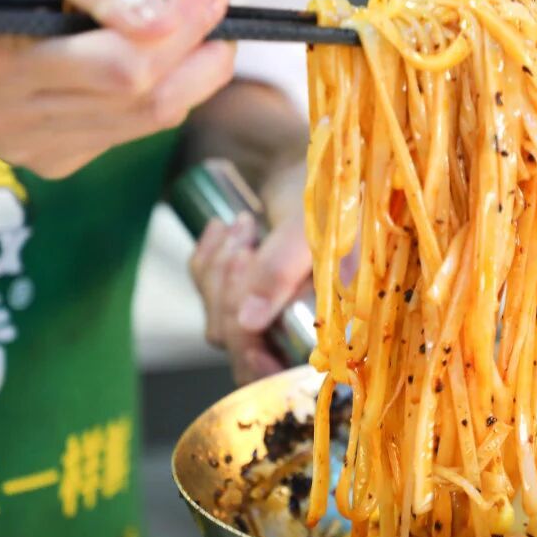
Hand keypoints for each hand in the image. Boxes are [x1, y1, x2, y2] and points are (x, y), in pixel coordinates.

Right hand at [0, 0, 236, 177]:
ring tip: (195, 31)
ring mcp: (25, 145)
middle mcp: (5, 115)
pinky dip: (152, 98)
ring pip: (141, 124)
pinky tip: (149, 64)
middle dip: (194, 55)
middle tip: (213, 10)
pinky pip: (125, 135)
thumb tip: (163, 20)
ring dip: (186, 78)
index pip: (119, 67)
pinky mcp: (45, 159)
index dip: (180, 34)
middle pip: (139, 100)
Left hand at [189, 165, 310, 383]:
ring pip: (218, 320)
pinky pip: (205, 291)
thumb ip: (281, 272)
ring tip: (246, 225)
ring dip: (221, 271)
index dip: (258, 363)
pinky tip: (226, 229)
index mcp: (331, 325)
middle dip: (233, 293)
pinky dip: (208, 259)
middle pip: (241, 345)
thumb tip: (248, 321)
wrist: (309, 162)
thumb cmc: (324, 192)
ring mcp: (267, 314)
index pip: (282, 374)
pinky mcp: (241, 294)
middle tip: (250, 245)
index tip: (246, 328)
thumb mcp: (307, 228)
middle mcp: (300, 328)